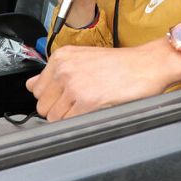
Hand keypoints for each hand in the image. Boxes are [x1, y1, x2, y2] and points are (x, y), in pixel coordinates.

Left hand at [26, 38, 180, 120]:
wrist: (148, 64)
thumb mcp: (82, 58)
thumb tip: (32, 85)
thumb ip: (55, 72)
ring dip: (69, 117)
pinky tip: (95, 109)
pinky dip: (80, 121)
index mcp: (61, 57)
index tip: (65, 98)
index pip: (36, 90)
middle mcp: (64, 69)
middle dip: (58, 109)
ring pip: (54, 117)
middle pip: (43, 106)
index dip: (52, 98)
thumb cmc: (121, 63)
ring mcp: (75, 85)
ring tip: (89, 105)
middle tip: (79, 103)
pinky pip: (70, 122)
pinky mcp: (87, 101)